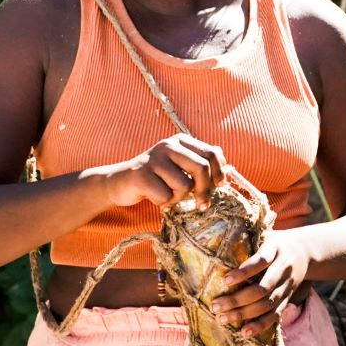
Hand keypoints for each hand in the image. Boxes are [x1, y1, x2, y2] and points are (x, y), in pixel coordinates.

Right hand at [101, 133, 226, 208]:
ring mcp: (154, 159)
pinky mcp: (141, 174)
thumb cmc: (156, 178)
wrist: (119, 183)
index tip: (219, 186)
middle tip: (202, 205)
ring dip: (178, 198)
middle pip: (201, 168)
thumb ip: (199, 165)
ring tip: (167, 195)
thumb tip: (227, 174)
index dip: (219, 172)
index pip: (212, 153)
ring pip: (184, 186)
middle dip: (204, 191)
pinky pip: (165, 196)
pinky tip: (153, 197)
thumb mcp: (179, 167)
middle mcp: (168, 145)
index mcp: (180, 141)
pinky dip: (163, 203)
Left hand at [212, 228, 310, 337]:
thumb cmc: (275, 244)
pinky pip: (275, 315)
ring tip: (222, 319)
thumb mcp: (266, 236)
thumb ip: (247, 242)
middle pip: (262, 288)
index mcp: (276, 249)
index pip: (261, 260)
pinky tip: (244, 332)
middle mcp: (284, 268)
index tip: (225, 280)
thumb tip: (213, 245)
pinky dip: (260, 325)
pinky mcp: (288, 298)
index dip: (245, 271)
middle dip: (237, 299)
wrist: (307, 251)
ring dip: (244, 314)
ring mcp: (288, 286)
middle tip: (215, 306)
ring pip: (267, 304)